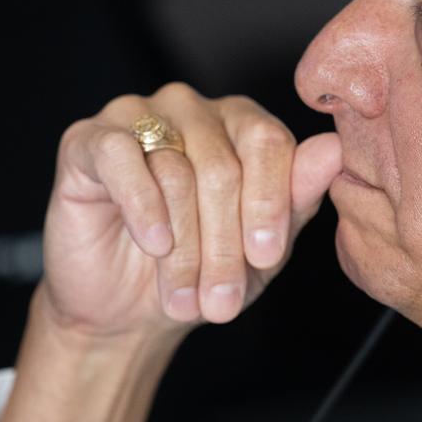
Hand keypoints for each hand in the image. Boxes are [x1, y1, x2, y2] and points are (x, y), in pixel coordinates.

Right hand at [39, 81, 342, 340]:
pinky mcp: (88, 139)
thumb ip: (296, 197)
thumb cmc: (201, 271)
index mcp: (240, 124)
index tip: (266, 256)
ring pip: (174, 170)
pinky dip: (142, 206)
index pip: (267, 142)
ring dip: (182, 248)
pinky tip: (153, 244)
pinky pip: (120, 156)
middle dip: (223, 244)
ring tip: (185, 299)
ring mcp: (136, 116)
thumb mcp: (260, 249)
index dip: (269, 203)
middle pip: (221, 164)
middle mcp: (191, 110)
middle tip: (221, 302)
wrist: (127, 311)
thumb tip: (333, 149)